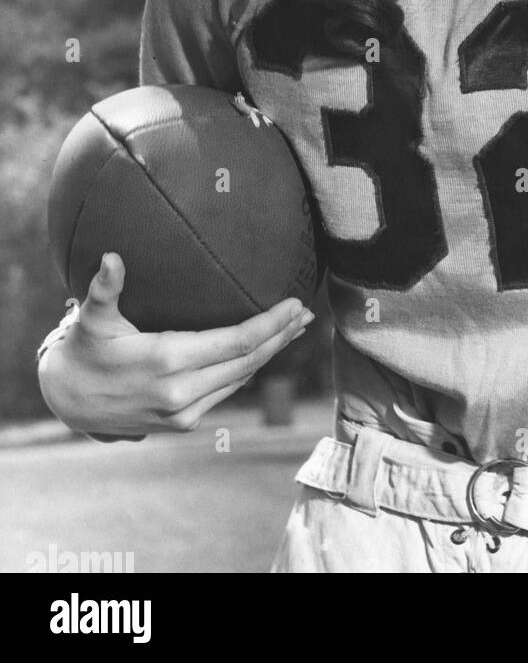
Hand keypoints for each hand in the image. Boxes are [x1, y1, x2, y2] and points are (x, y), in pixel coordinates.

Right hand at [38, 253, 314, 437]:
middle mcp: (180, 393)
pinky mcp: (182, 424)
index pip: (237, 342)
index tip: (296, 305)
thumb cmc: (82, 350)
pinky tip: (260, 353)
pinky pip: (225, 392)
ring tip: (293, 328)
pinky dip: (247, 371)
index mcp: (167, 362)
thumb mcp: (90, 320)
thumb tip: (112, 256)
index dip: (271, 324)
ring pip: (241, 379)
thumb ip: (104, 289)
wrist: (67, 403)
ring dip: (270, 354)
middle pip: (249, 362)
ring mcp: (183, 413)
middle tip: (307, 313)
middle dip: (281, 336)